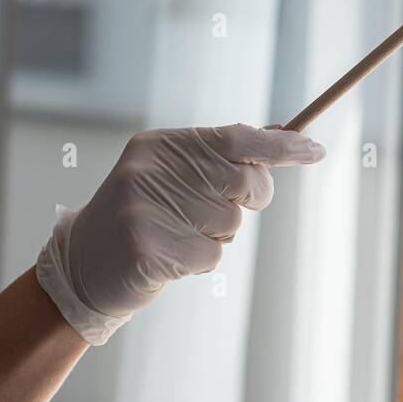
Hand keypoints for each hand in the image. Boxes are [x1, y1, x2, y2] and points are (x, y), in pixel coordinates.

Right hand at [36, 124, 324, 344]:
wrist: (85, 266)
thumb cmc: (146, 216)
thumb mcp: (176, 175)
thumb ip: (221, 157)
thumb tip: (282, 135)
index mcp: (161, 145)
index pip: (237, 138)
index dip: (282, 146)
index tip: (317, 150)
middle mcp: (150, 171)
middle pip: (244, 182)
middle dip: (249, 200)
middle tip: (217, 212)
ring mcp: (145, 210)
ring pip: (230, 224)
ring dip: (216, 236)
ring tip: (178, 235)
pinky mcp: (147, 250)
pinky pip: (212, 256)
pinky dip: (200, 263)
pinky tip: (169, 259)